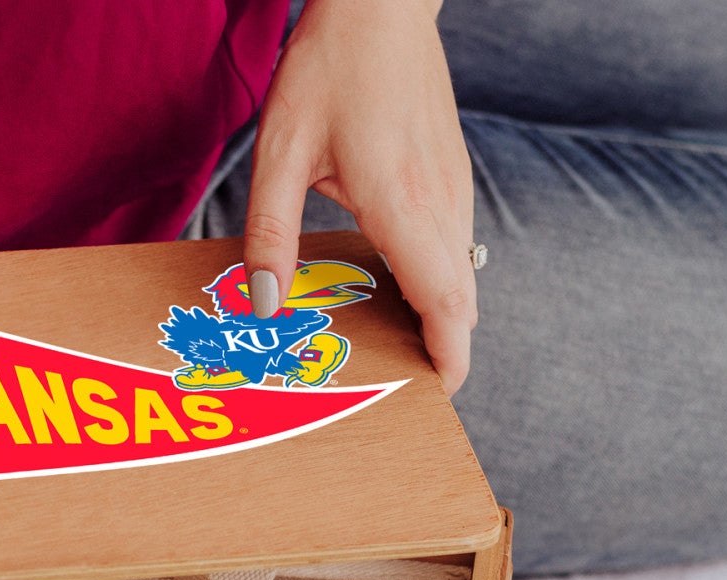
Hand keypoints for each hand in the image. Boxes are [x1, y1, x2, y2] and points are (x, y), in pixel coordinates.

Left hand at [243, 0, 474, 394]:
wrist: (382, 4)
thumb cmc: (330, 68)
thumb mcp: (280, 152)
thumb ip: (270, 234)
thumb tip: (264, 305)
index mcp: (403, 205)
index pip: (445, 303)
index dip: (449, 358)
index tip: (435, 393)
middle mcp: (441, 202)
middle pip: (460, 300)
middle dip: (440, 349)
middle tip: (397, 382)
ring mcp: (454, 186)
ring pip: (461, 273)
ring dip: (437, 314)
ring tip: (389, 342)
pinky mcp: (452, 172)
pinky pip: (454, 244)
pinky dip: (436, 279)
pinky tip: (390, 283)